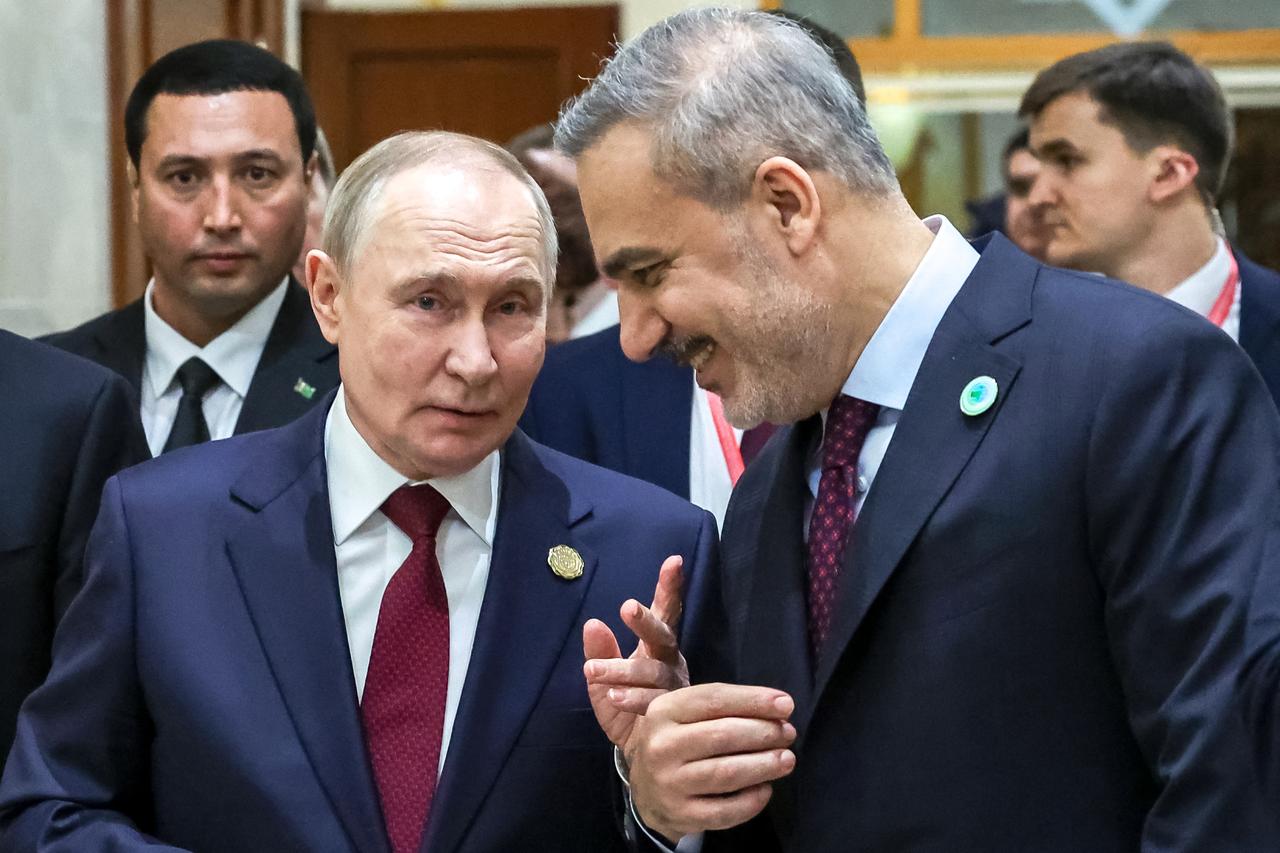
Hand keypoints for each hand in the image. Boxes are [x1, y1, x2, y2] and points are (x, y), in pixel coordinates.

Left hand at [583, 555, 687, 746]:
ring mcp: (676, 689)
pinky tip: (614, 696)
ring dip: (624, 669)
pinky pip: (655, 703)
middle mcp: (671, 662)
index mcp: (658, 647)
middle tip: (627, 607)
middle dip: (646, 621)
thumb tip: (592, 623)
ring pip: (653, 672)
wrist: (644, 752)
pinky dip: (634, 698)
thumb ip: (600, 651)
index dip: (670, 588)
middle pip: (663, 637)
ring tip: (595, 670)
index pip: (665, 612)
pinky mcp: (674, 716)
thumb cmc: (626, 705)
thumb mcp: (603, 677)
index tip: (673, 561)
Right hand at [628, 683, 796, 839]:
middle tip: (788, 733)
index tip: (786, 704)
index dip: (754, 700)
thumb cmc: (677, 740)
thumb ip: (724, 704)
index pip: (714, 699)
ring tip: (786, 759)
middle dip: (764, 733)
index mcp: (664, 711)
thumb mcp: (684, 712)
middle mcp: (662, 746)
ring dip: (764, 765)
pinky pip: (724, 811)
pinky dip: (751, 801)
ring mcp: (670, 782)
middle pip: (723, 735)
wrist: (646, 789)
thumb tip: (778, 708)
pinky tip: (766, 789)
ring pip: (726, 773)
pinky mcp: (681, 814)